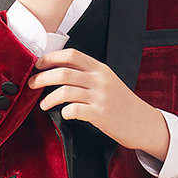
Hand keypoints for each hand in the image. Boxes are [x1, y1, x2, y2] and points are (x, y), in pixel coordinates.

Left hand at [29, 49, 170, 159]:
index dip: (51, 58)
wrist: (145, 123)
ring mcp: (100, 97)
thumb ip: (87, 75)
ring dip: (48, 98)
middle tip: (32, 84)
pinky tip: (64, 115)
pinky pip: (74, 110)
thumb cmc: (124, 105)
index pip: (72, 54)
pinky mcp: (100, 114)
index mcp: (100, 69)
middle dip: (42, 77)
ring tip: (43, 104)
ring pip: (65, 91)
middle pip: (63, 72)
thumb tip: (59, 71)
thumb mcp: (108, 83)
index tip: (38, 64)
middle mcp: (100, 80)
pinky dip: (64, 112)